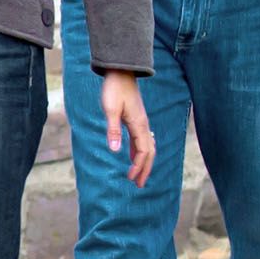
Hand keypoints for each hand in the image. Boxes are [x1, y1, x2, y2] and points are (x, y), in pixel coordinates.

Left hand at [101, 69, 155, 188]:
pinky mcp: (136, 119)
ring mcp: (141, 122)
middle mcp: (143, 125)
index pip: (143, 152)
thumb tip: (115, 151)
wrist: (121, 72)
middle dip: (145, 169)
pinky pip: (141, 140)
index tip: (132, 178)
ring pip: (147, 147)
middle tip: (140, 185)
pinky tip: (132, 157)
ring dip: (143, 162)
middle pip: (149, 152)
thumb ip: (112, 130)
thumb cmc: (114, 89)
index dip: (139, 167)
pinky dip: (139, 151)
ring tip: (138, 175)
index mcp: (139, 125)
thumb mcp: (110, 110)